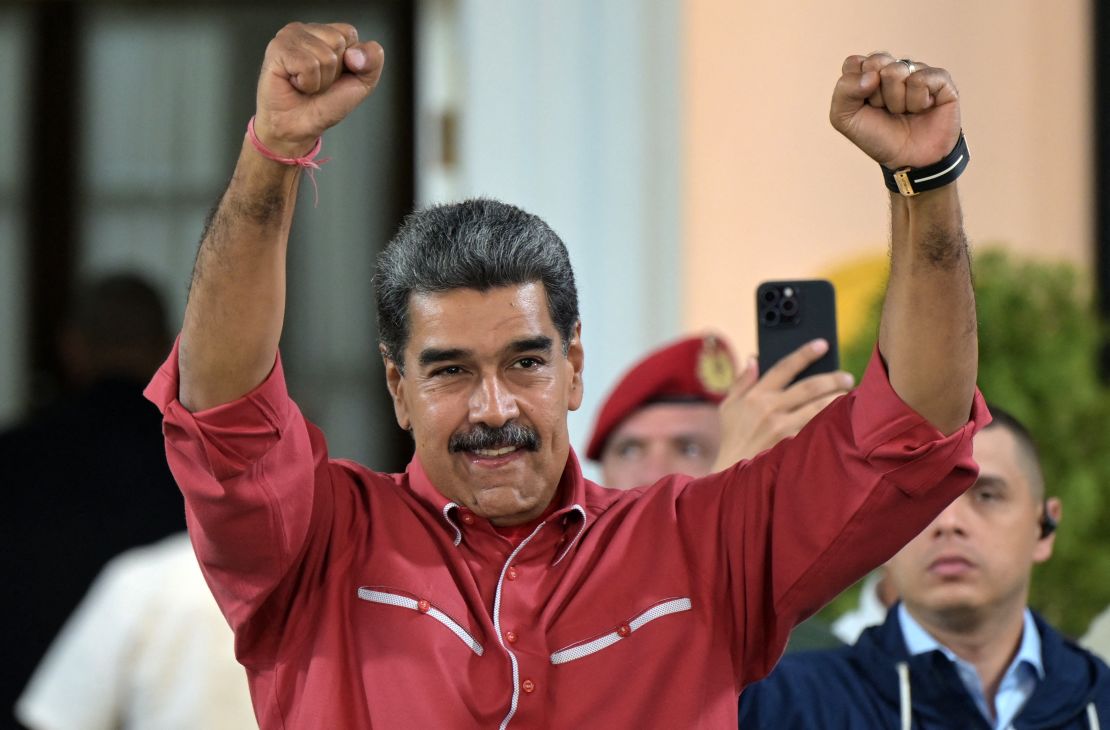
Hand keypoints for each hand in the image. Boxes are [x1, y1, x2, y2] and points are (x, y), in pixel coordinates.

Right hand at [254, 22, 384, 156]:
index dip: (350, 61)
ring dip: (320, 81)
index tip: (334, 76)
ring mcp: (289, 36)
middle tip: (317, 82)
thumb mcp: (361, 83)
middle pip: (338, 42)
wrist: (299, 128)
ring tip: (306, 85)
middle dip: (333, 72)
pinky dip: (307, 83)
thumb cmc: (324, 104)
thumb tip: (356, 53)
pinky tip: (295, 84)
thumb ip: (373, 61)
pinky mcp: (277, 48)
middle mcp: (306, 29)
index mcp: (326, 32)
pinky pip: (308, 65)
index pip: (350, 33)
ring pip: (325, 56)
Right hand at [711, 340, 853, 469]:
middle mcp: (770, 408)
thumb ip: (741, 382)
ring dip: (837, 400)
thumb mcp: (727, 407)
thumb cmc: (731, 437)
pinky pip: (816, 429)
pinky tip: (842, 419)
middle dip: (832, 378)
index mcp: (755, 395)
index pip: (784, 367)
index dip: (805, 353)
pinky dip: (830, 422)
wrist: (732, 471)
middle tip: (847, 376)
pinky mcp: (791, 445)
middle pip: (809, 387)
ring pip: (817, 408)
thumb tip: (752, 360)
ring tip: (849, 395)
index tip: (822, 344)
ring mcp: (781, 428)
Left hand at [830, 52, 959, 169]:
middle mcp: (894, 67)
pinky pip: (920, 79)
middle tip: (885, 110)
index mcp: (869, 73)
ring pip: (896, 71)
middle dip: (875, 94)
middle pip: (875, 62)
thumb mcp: (845, 119)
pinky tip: (923, 109)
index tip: (865, 106)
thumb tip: (872, 75)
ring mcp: (917, 71)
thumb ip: (843, 91)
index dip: (855, 88)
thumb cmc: (878, 137)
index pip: (853, 63)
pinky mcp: (940, 79)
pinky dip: (917, 101)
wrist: (908, 160)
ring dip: (896, 101)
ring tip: (904, 112)